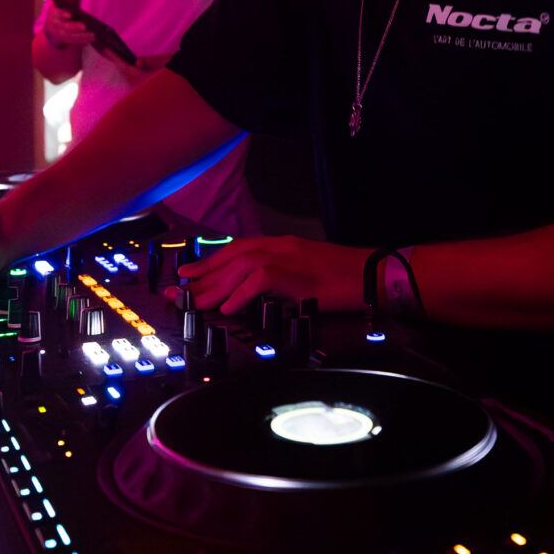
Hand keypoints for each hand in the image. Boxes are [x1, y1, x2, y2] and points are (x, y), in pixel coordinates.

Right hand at [34, 0, 96, 53]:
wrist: (54, 31)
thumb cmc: (64, 14)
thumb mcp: (67, 3)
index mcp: (52, 11)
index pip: (55, 12)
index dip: (62, 13)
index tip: (70, 15)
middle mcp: (50, 22)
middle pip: (62, 25)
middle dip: (73, 26)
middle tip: (85, 26)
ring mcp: (52, 33)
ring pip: (66, 36)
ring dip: (80, 36)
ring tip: (92, 35)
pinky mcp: (56, 41)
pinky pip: (68, 42)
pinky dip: (79, 41)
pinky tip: (89, 40)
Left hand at [177, 236, 367, 316]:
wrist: (376, 274)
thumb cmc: (347, 278)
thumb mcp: (308, 275)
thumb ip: (281, 279)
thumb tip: (255, 295)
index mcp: (282, 245)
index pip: (237, 250)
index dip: (209, 262)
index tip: (188, 274)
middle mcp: (280, 246)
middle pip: (231, 256)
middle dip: (201, 273)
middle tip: (177, 289)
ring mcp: (288, 257)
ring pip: (238, 266)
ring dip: (214, 285)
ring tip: (195, 302)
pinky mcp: (297, 274)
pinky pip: (259, 281)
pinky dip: (240, 294)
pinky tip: (227, 309)